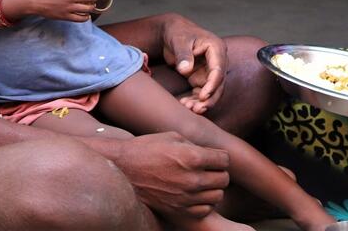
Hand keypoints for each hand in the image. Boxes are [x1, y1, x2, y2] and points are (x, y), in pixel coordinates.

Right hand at [109, 131, 229, 220]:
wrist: (122, 168)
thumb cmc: (147, 148)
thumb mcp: (173, 137)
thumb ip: (196, 146)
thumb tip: (213, 154)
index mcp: (192, 157)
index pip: (225, 160)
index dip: (220, 156)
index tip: (212, 156)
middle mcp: (192, 180)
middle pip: (224, 179)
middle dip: (218, 172)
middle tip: (207, 168)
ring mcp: (185, 198)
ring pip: (218, 196)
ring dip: (212, 188)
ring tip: (201, 181)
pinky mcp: (178, 210)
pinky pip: (205, 210)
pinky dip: (203, 202)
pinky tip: (193, 193)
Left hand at [160, 14, 226, 113]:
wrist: (172, 33)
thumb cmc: (177, 32)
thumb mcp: (179, 40)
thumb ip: (183, 54)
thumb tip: (186, 69)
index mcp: (216, 48)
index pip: (218, 69)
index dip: (212, 84)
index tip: (203, 96)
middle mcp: (217, 61)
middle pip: (218, 84)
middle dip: (209, 99)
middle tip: (196, 109)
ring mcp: (210, 71)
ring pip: (211, 91)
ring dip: (202, 102)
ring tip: (188, 108)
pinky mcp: (201, 78)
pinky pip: (201, 92)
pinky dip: (195, 100)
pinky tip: (185, 105)